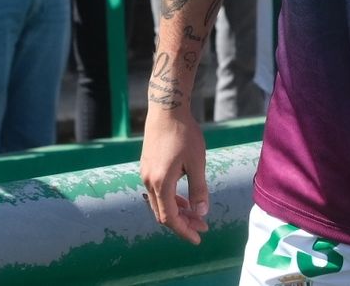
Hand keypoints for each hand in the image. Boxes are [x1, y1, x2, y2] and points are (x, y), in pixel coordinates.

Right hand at [140, 106, 210, 244]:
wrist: (166, 110)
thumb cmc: (184, 134)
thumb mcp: (197, 162)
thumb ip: (199, 189)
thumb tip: (202, 212)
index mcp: (161, 183)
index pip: (170, 218)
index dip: (184, 231)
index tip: (198, 239)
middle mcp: (149, 182)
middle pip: (163, 214)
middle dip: (183, 223)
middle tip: (203, 226)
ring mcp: (145, 174)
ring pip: (160, 203)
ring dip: (178, 211)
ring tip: (197, 214)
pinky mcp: (147, 167)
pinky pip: (158, 192)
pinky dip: (172, 199)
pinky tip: (185, 199)